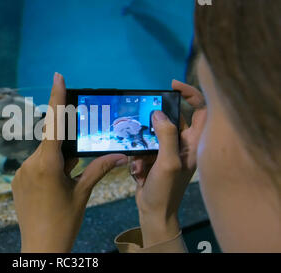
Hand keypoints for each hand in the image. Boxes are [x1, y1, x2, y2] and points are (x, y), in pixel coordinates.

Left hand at [12, 73, 127, 252]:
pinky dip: (47, 169)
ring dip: (56, 161)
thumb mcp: (82, 193)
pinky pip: (34, 166)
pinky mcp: (17, 182)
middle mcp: (29, 164)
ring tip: (65, 182)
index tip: (57, 76)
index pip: (54, 124)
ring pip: (43, 155)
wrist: (40, 247)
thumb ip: (98, 169)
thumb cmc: (64, 221)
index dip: (56, 97)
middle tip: (74, 164)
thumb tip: (119, 155)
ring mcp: (20, 173)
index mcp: (47, 164)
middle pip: (51, 142)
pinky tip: (54, 187)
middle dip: (65, 146)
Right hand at [130, 80, 206, 246]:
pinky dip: (136, 156)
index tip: (171, 86)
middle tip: (141, 122)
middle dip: (153, 123)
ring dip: (142, 145)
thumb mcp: (167, 163)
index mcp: (194, 143)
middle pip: (171, 120)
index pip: (201, 110)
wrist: (153, 212)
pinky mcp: (153, 158)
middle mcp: (183, 144)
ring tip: (139, 160)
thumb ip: (166, 136)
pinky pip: (142, 146)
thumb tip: (158, 114)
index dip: (191, 93)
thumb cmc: (166, 190)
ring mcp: (167, 151)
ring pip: (152, 133)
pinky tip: (137, 171)